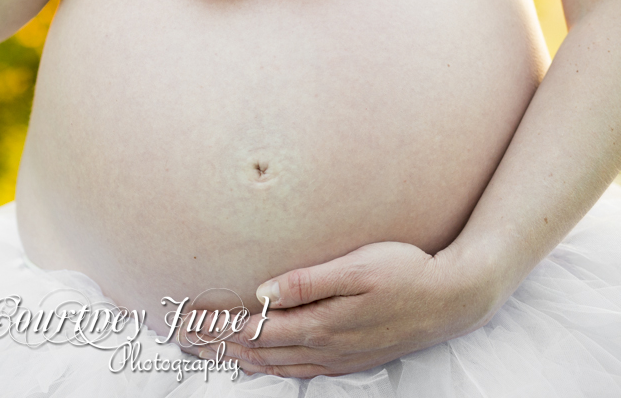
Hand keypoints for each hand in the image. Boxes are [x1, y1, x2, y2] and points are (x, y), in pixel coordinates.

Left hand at [196, 241, 506, 378]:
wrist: (453, 300)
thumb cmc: (406, 272)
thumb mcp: (357, 267)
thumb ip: (307, 281)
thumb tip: (263, 291)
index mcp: (320, 324)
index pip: (255, 330)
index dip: (219, 327)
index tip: (188, 319)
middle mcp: (324, 347)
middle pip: (258, 351)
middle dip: (219, 345)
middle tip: (184, 336)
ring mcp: (337, 357)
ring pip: (275, 364)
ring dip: (239, 357)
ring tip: (209, 350)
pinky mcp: (349, 359)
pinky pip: (297, 370)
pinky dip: (268, 367)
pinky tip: (258, 363)